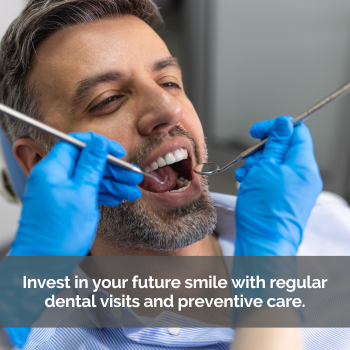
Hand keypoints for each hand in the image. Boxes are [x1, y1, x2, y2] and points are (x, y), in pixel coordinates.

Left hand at [9, 132, 141, 256]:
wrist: (44, 265)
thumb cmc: (58, 233)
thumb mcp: (82, 193)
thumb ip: (91, 165)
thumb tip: (99, 142)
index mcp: (52, 169)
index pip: (77, 144)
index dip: (100, 146)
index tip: (119, 152)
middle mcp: (55, 178)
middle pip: (87, 163)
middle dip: (112, 169)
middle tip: (133, 176)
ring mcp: (61, 192)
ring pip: (91, 179)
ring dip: (113, 184)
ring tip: (132, 191)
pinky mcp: (67, 204)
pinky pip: (88, 192)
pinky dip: (104, 194)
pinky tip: (119, 197)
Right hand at [234, 116, 322, 255]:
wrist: (263, 244)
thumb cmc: (264, 212)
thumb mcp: (266, 169)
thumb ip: (275, 145)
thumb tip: (283, 124)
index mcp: (304, 166)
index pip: (297, 133)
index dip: (276, 128)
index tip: (258, 132)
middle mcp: (305, 177)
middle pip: (285, 150)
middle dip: (263, 151)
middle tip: (249, 160)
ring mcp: (297, 189)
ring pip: (277, 165)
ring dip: (258, 165)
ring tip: (246, 176)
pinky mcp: (287, 199)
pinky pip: (275, 180)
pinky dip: (260, 178)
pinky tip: (248, 184)